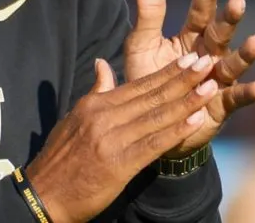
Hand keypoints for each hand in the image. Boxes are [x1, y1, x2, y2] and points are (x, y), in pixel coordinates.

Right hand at [27, 54, 218, 222]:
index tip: (189, 60)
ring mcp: (110, 139)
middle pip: (150, 95)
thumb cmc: (61, 159)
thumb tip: (103, 64)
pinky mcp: (118, 164)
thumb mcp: (74, 118)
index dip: (166, 72)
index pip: (137, 85)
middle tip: (208, 64)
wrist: (44, 194)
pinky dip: (175, 131)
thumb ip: (96, 92)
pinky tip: (195, 121)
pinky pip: (152, 144)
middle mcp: (103, 117)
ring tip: (209, 88)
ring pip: (155, 116)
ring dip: (186, 101)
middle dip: (182, 79)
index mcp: (94, 105)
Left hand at [124, 0, 254, 156]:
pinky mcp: (220, 105)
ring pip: (234, 63)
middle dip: (229, 19)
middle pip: (220, 34)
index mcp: (189, 37)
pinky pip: (237, 98)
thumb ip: (149, 12)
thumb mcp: (142, 43)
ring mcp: (217, 79)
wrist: (146, 122)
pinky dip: (249, 93)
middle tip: (238, 1)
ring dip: (246, 54)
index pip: (200, 12)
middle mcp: (209, 55)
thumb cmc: (147, 78)